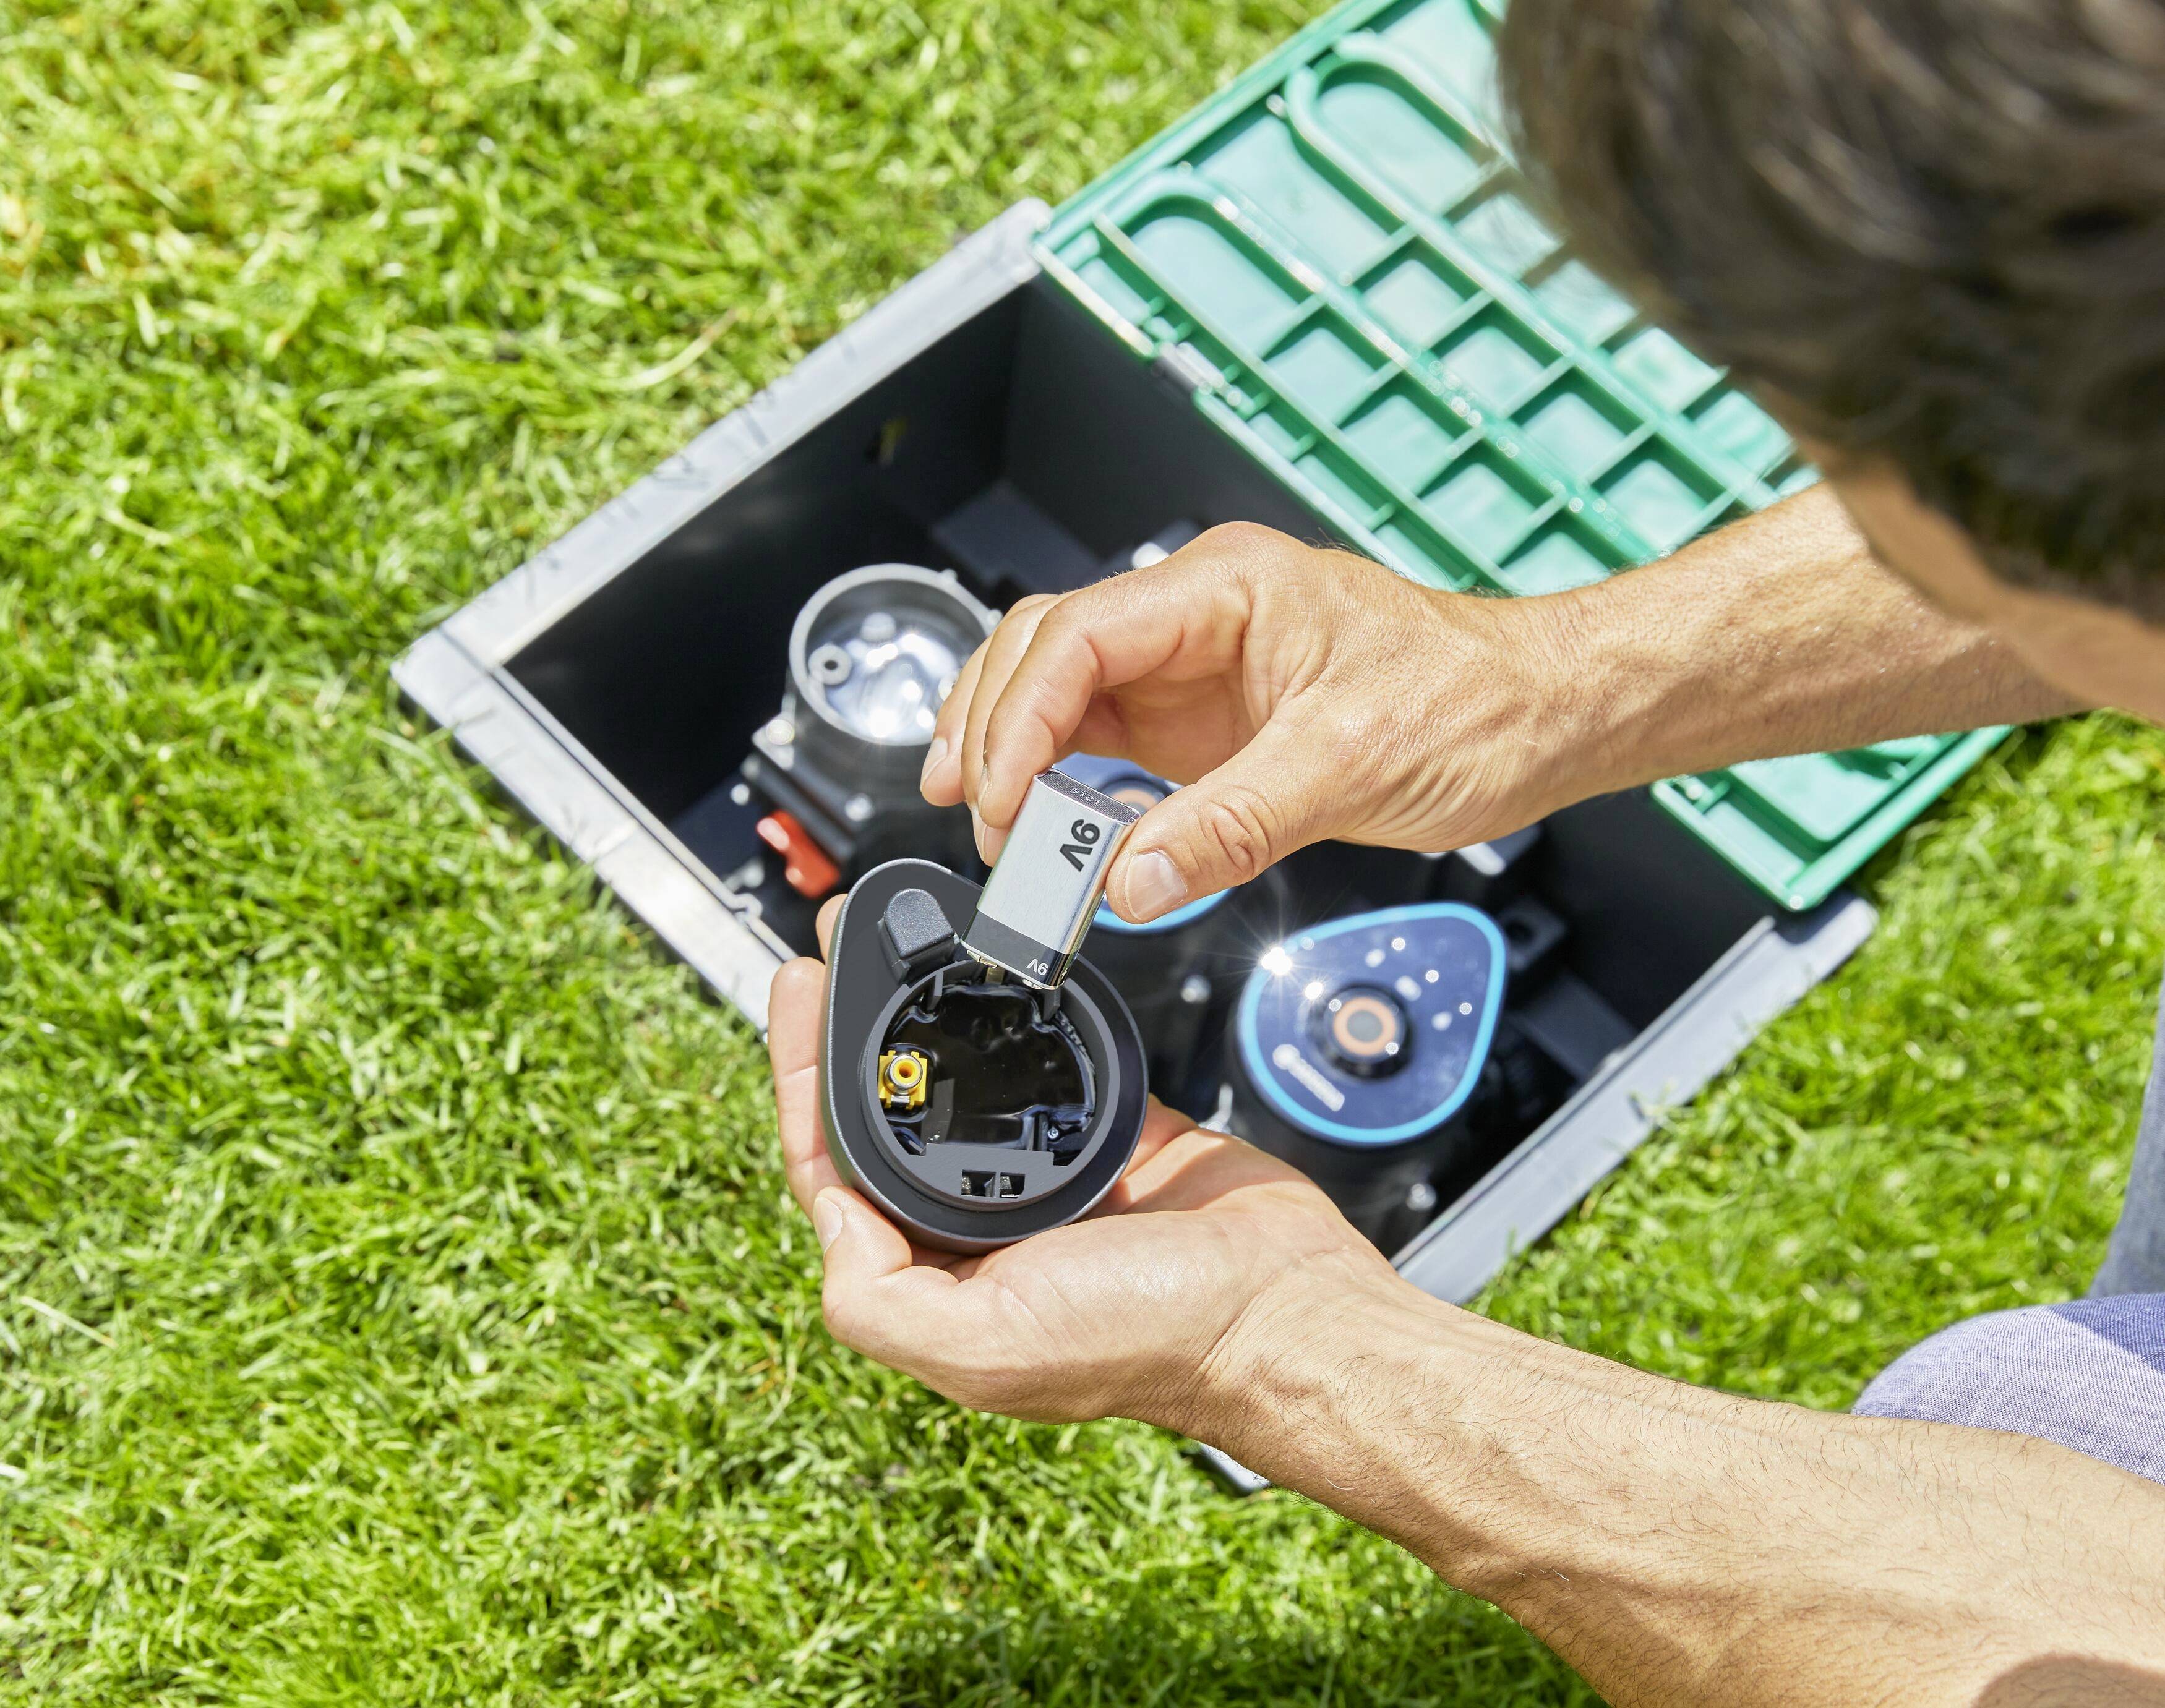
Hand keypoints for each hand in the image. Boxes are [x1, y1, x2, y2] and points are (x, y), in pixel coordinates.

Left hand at [765, 900, 1396, 1427]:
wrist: (1285, 1307)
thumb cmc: (1152, 1341)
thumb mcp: (986, 1347)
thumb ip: (879, 1297)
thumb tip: (828, 1214)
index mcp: (936, 1275)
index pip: (835, 1165)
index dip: (803, 1077)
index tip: (800, 990)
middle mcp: (977, 1225)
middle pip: (886, 1109)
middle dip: (849, 1026)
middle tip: (834, 945)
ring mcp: (1042, 1173)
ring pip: (957, 1076)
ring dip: (920, 1007)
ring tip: (894, 935)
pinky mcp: (1106, 1131)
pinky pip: (1047, 1057)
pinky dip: (1014, 1012)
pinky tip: (988, 967)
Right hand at [920, 523, 1581, 922]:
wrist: (1542, 716)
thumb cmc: (1474, 702)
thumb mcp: (1351, 765)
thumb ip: (1230, 825)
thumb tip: (1129, 882)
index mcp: (1226, 590)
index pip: (1080, 634)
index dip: (1021, 716)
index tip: (1002, 798)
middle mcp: (1198, 618)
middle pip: (1048, 650)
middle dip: (995, 728)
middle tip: (979, 818)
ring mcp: (1195, 670)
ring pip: (1062, 691)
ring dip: (1013, 751)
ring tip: (984, 821)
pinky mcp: (1205, 724)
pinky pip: (1107, 742)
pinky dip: (1063, 782)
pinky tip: (1040, 822)